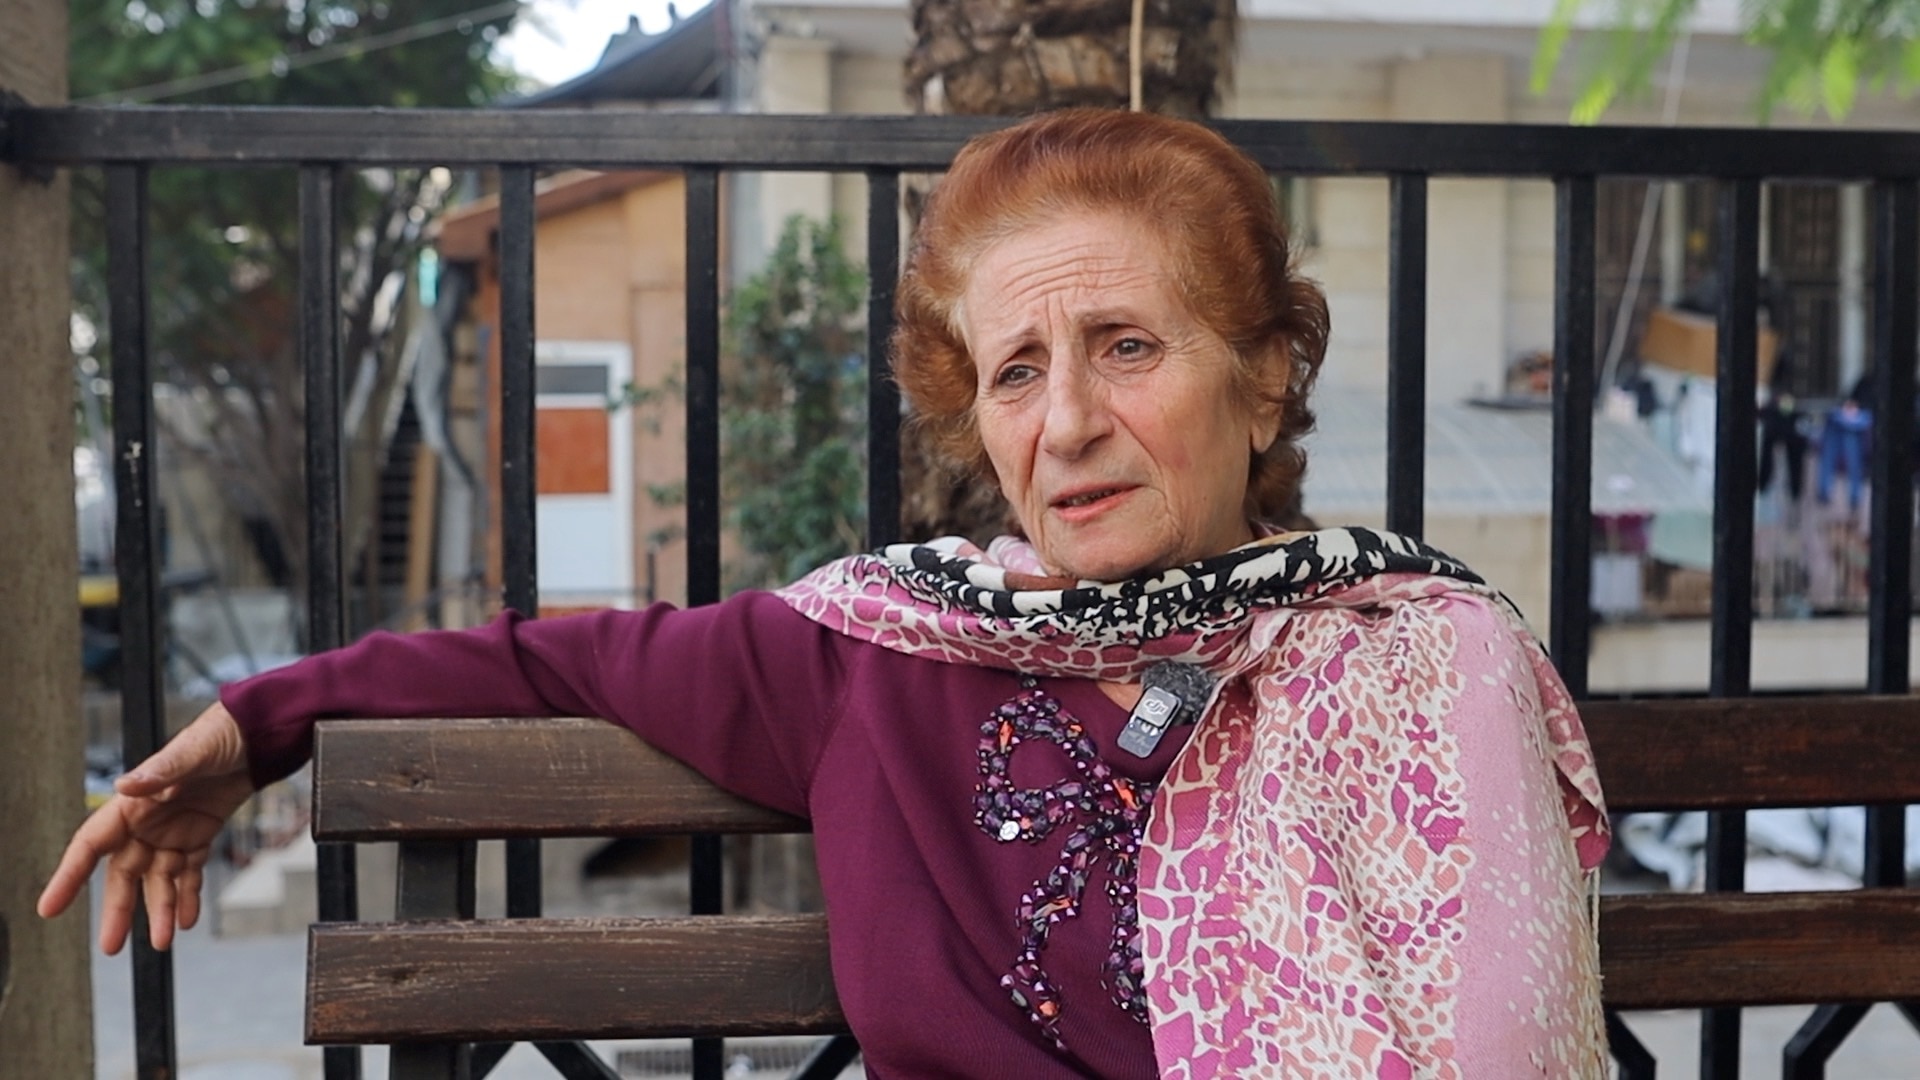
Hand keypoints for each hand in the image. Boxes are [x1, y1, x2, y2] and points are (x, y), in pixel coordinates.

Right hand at [37, 702, 254, 953]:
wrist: (257, 734)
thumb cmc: (218, 735)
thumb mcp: (192, 751)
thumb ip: (160, 772)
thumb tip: (125, 786)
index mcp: (133, 803)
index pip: (91, 845)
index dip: (69, 876)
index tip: (50, 908)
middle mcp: (147, 822)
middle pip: (123, 874)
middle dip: (118, 910)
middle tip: (111, 947)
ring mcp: (172, 831)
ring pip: (158, 881)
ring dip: (158, 911)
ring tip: (161, 942)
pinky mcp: (198, 835)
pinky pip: (188, 874)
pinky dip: (187, 897)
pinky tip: (186, 920)